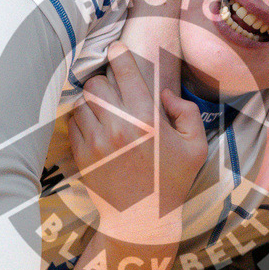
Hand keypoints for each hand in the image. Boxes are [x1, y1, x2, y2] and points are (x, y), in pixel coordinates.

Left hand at [68, 42, 205, 243]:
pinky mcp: (81, 154)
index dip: (119, 54)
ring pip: (82, 101)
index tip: (117, 49)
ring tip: (104, 110)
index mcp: (147, 120)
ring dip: (92, 102)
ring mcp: (96, 141)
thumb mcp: (195, 146)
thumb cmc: (171, 181)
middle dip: (105, 82)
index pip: (124, 71)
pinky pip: (72, 122)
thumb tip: (164, 93)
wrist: (141, 220)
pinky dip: (81, 119)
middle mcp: (118, 126)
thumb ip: (187, 112)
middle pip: (97, 83)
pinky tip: (95, 127)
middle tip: (114, 91)